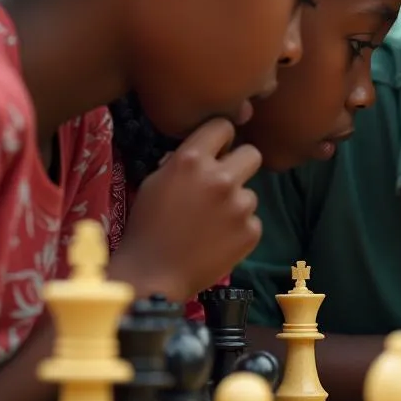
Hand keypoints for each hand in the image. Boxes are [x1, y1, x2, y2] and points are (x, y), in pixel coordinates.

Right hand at [111, 119, 261, 300]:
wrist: (153, 273)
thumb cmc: (148, 226)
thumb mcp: (156, 182)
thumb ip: (182, 162)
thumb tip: (204, 153)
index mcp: (192, 160)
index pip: (223, 126)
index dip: (221, 138)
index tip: (219, 148)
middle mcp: (220, 178)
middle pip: (252, 154)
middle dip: (240, 165)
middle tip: (225, 182)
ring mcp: (239, 206)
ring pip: (249, 193)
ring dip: (236, 204)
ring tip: (211, 223)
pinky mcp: (251, 231)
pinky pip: (251, 221)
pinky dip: (238, 229)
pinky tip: (217, 240)